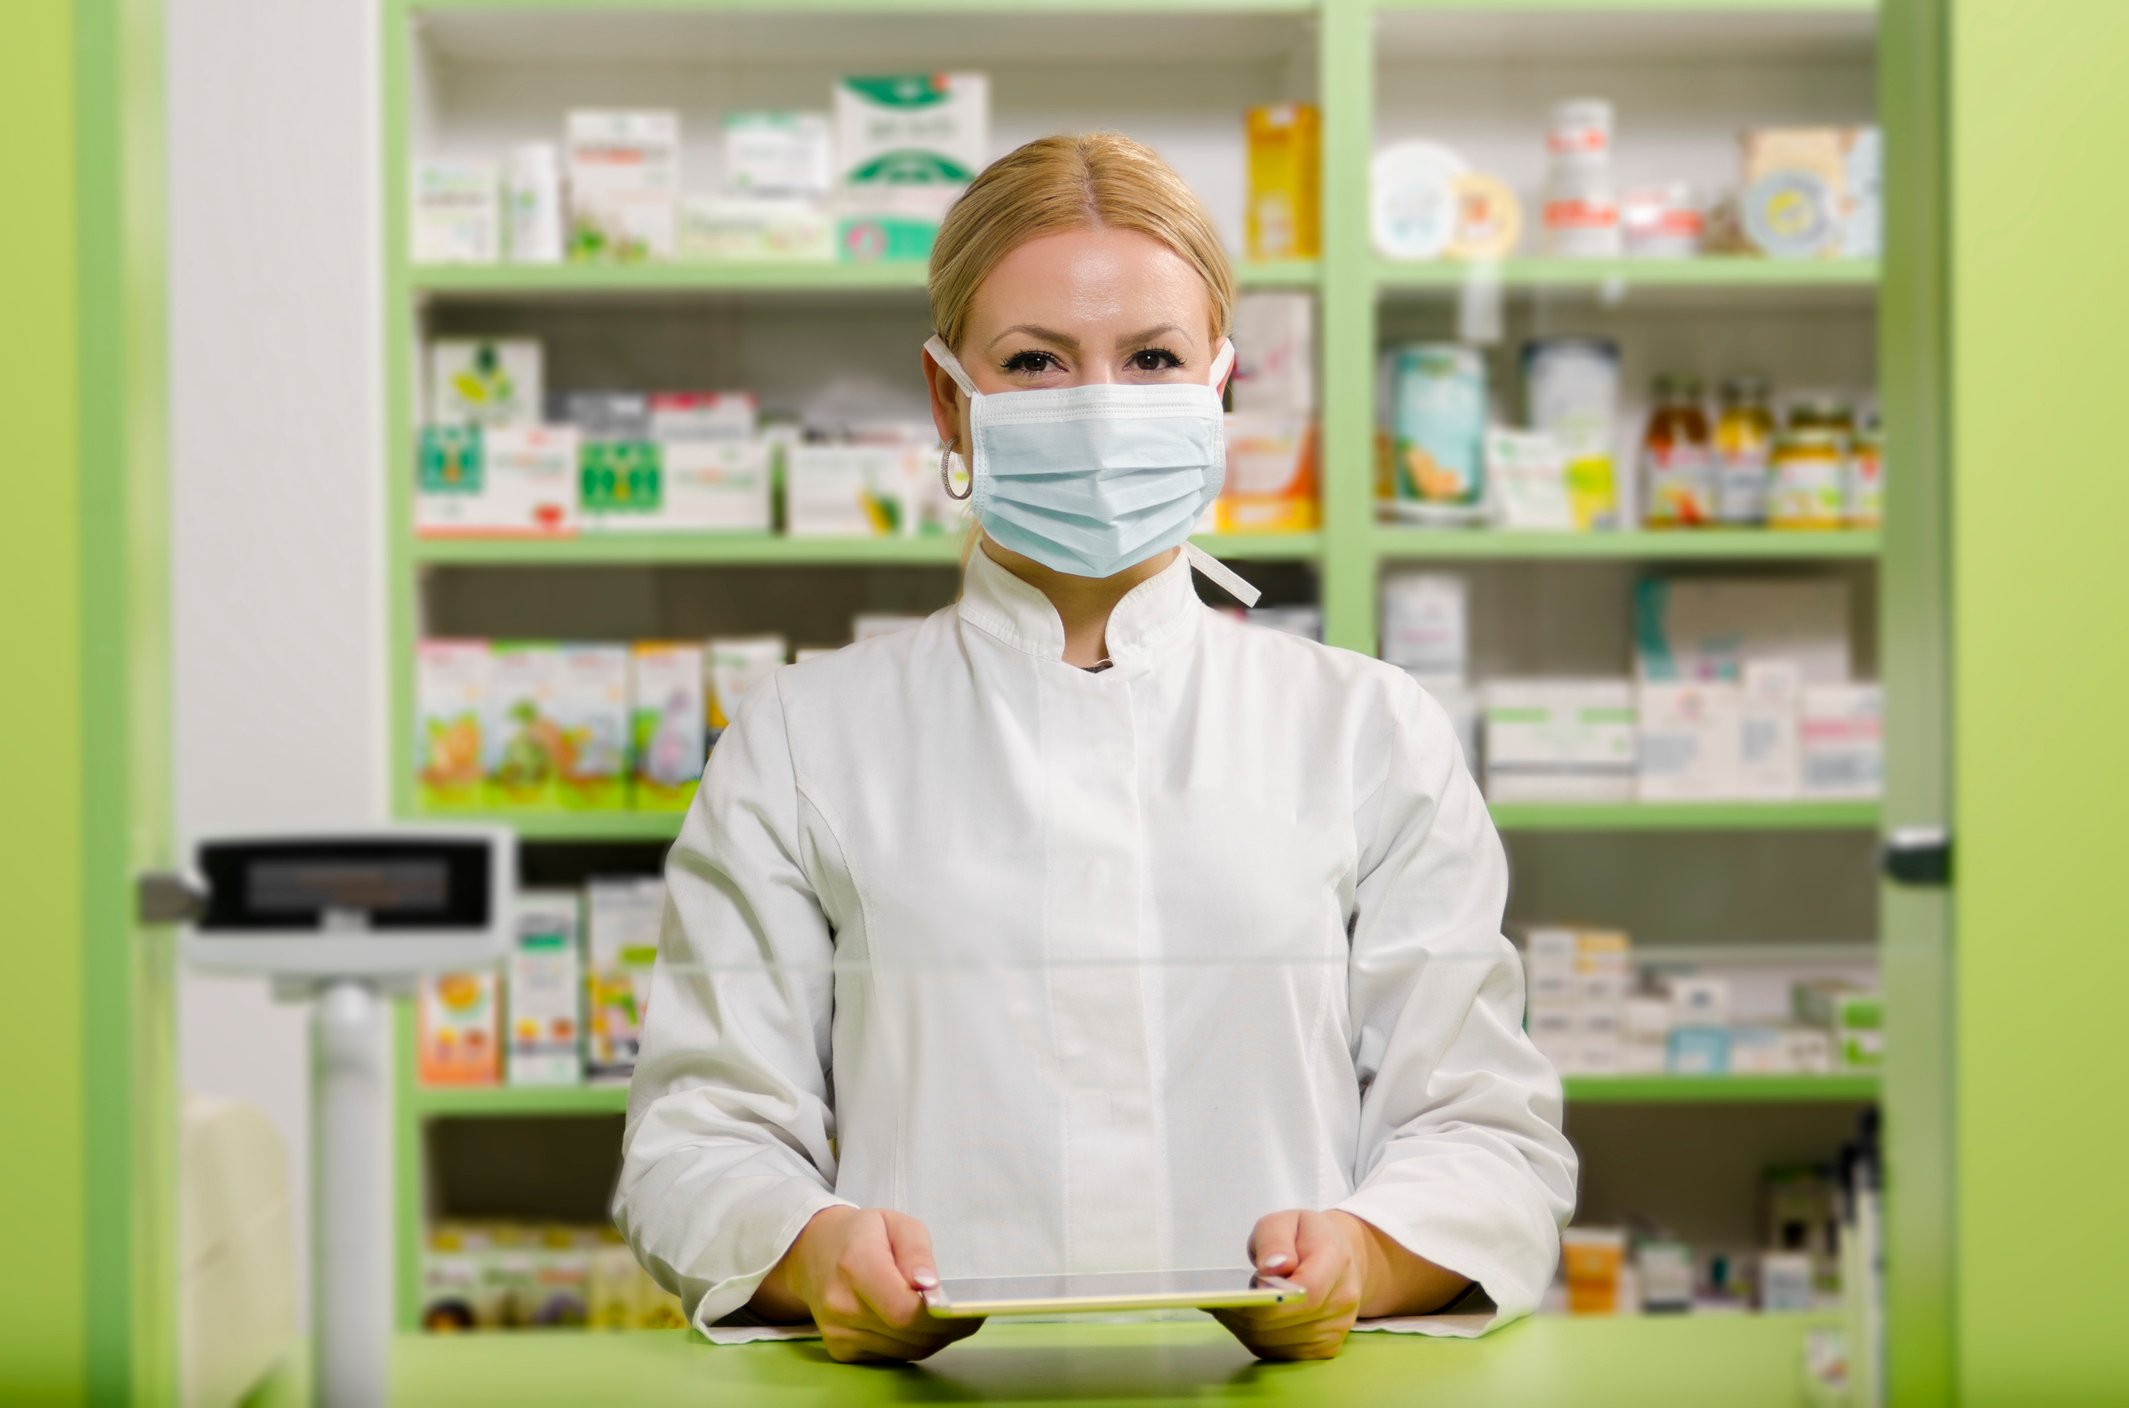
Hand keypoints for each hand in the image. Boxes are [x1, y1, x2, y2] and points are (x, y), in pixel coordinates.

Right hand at [769, 1206, 983, 1363]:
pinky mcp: (840, 1349)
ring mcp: (838, 1332)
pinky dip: (911, 1344)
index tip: (964, 1309)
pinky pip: (891, 1356)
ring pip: (905, 1350)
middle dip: (944, 1328)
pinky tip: (915, 1324)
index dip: (940, 1316)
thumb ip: (917, 1252)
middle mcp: (842, 1305)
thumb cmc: (861, 1234)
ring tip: (942, 1316)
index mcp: (856, 1266)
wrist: (813, 1252)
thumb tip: (930, 1286)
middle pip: (908, 1334)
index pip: (903, 1309)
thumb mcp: (896, 1223)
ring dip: (931, 1338)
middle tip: (967, 1315)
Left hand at [1210, 1209, 1368, 1360]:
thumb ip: (1274, 1240)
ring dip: (1248, 1328)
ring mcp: (1337, 1327)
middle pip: (1289, 1320)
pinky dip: (1258, 1340)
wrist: (1337, 1256)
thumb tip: (1271, 1269)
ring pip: (1281, 1341)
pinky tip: (1245, 1321)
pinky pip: (1283, 1353)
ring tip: (1231, 1308)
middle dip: (1249, 1313)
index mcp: (1336, 1259)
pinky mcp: (1326, 1347)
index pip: (1308, 1291)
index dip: (1272, 1297)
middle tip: (1223, 1298)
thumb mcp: (1284, 1221)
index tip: (1244, 1288)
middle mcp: (1343, 1298)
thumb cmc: (1304, 1237)